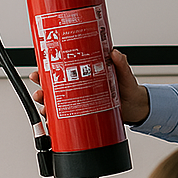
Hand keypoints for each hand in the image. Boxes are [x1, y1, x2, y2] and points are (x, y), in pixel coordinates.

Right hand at [28, 48, 149, 125]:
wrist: (137, 107)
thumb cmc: (128, 87)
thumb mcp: (123, 72)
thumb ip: (120, 63)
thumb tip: (114, 53)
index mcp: (84, 74)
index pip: (61, 70)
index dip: (47, 70)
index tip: (40, 69)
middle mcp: (79, 88)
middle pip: (54, 88)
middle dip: (42, 89)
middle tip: (40, 91)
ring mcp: (80, 102)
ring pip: (56, 104)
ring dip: (46, 106)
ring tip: (45, 108)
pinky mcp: (84, 115)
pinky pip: (67, 120)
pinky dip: (57, 123)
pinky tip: (52, 124)